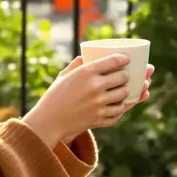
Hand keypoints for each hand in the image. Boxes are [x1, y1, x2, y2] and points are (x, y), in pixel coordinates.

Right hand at [21, 55, 152, 146]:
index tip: (127, 59)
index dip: (124, 58)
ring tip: (121, 90)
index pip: (114, 60)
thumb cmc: (55, 95)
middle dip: (126, 75)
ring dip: (125, 91)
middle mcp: (95, 87)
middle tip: (124, 76)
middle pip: (123, 77)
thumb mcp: (64, 76)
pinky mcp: (100, 118)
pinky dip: (119, 108)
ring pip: (124, 94)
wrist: (48, 121)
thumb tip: (87, 56)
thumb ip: (77, 64)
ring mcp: (99, 104)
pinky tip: (115, 105)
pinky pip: (118, 111)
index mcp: (86, 72)